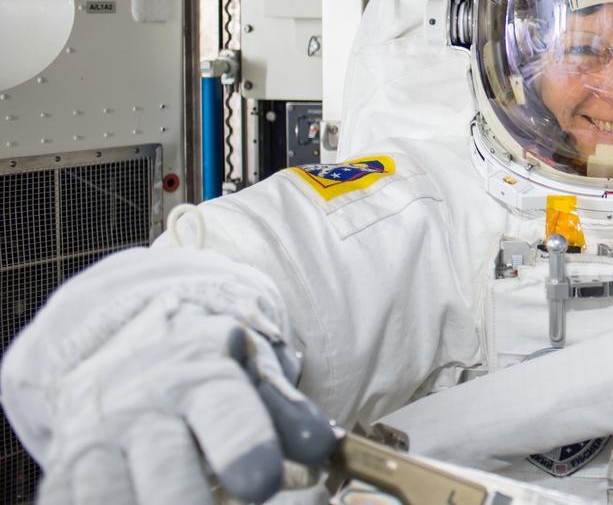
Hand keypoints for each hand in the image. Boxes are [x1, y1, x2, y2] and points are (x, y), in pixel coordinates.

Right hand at [32, 302, 335, 503]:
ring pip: (110, 495)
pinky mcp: (66, 469)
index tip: (262, 482)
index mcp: (202, 374)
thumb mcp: (251, 374)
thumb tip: (322, 445)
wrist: (125, 346)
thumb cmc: (206, 371)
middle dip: (186, 499)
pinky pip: (75, 501)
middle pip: (165, 467)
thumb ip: (286, 412)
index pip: (224, 411)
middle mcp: (143, 405)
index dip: (243, 446)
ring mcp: (97, 440)